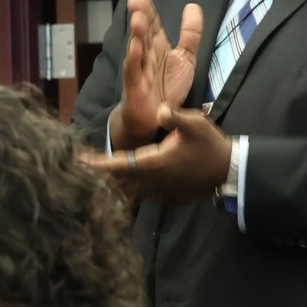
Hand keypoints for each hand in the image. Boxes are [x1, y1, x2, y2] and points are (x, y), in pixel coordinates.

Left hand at [82, 107, 231, 204]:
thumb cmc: (210, 146)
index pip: (120, 164)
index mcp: (154, 162)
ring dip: (112, 187)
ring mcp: (159, 192)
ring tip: (93, 182)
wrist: (228, 171)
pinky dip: (128, 193)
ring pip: (129, 193)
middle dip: (99, 179)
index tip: (79, 163)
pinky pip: (141, 196)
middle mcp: (153, 181)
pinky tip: (120, 188)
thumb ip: (175, 117)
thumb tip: (160, 110)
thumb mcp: (196, 124)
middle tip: (78, 173)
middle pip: (118, 183)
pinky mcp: (166, 197)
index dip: (99, 164)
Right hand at [113, 0, 203, 150]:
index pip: (153, 24)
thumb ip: (190, 34)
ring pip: (137, 48)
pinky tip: (135, 47)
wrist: (157, 118)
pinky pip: (135, 71)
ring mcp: (140, 69)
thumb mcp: (185, 58)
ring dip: (136, 34)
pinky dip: (134, 59)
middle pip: (143, 32)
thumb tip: (192, 6)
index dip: (148, 10)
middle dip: (140, 16)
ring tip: (137, 18)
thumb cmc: (167, 87)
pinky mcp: (136, 86)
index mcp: (157, 46)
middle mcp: (147, 54)